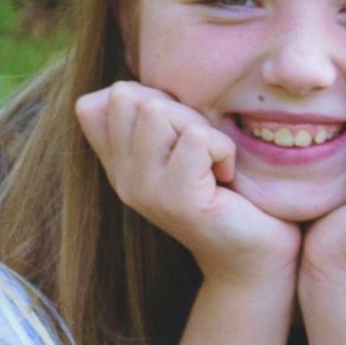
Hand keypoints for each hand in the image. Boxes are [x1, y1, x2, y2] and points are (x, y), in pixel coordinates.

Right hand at [75, 83, 300, 292]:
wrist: (254, 258)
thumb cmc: (229, 194)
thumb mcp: (182, 147)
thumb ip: (152, 119)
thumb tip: (120, 87)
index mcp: (118, 165)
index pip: (91, 104)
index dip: (143, 98)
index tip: (177, 134)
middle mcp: (122, 179)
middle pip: (128, 98)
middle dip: (177, 109)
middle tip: (202, 149)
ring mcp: (145, 191)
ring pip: (157, 112)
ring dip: (200, 127)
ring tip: (213, 163)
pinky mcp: (177, 200)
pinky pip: (196, 138)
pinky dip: (222, 149)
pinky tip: (226, 177)